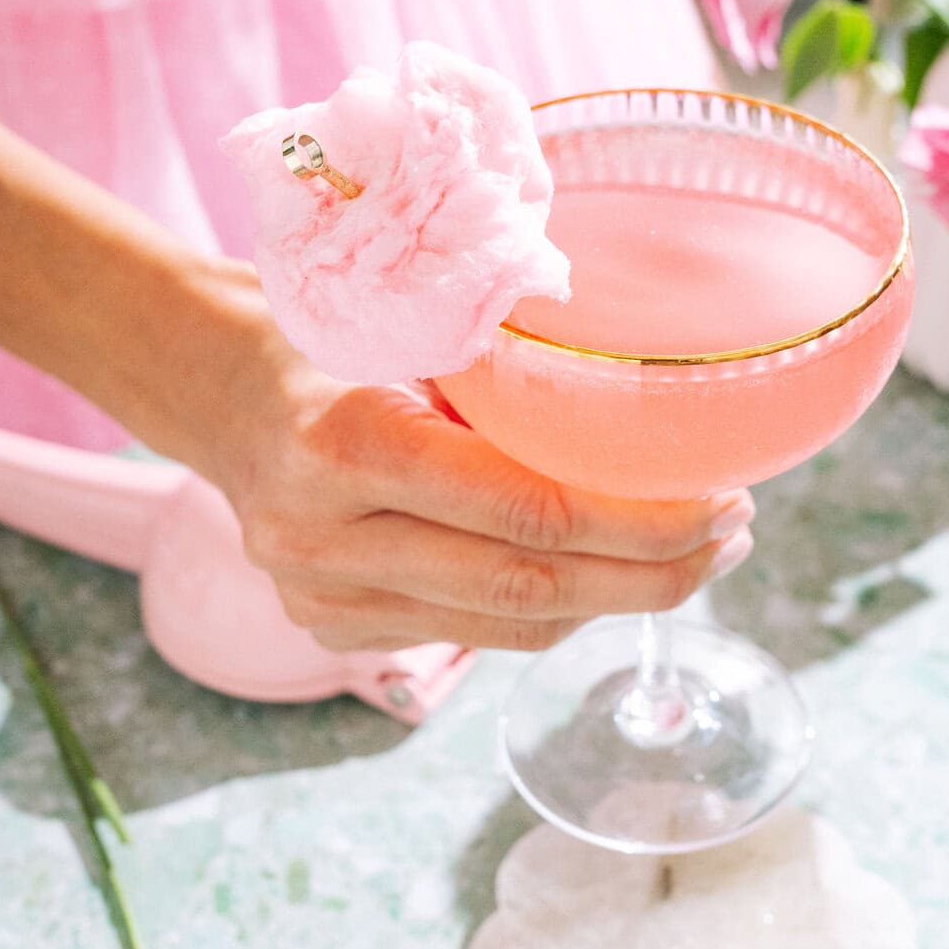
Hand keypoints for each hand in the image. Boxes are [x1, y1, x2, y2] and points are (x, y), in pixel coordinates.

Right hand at [214, 327, 754, 654]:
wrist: (213, 384)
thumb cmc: (327, 327)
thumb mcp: (407, 317)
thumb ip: (502, 363)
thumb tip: (651, 396)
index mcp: (348, 443)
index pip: (528, 513)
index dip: (642, 522)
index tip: (724, 497)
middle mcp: (325, 541)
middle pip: (529, 592)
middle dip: (654, 575)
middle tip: (734, 534)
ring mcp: (322, 600)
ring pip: (509, 627)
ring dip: (616, 596)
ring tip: (695, 553)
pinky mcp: (332, 630)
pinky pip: (472, 631)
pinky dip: (553, 604)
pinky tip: (607, 566)